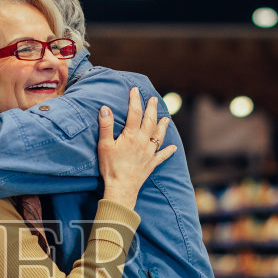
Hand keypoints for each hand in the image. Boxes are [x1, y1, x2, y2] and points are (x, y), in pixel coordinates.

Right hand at [97, 88, 174, 207]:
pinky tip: (173, 147)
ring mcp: (149, 153)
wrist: (121, 187)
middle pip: (150, 121)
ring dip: (163, 125)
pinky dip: (168, 151)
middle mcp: (143, 142)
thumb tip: (105, 108)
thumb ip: (106, 126)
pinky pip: (162, 156)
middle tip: (154, 99)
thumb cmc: (110, 167)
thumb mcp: (104, 145)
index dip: (135, 100)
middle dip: (152, 108)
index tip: (135, 90)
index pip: (134, 113)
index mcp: (131, 135)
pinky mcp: (151, 164)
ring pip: (159, 136)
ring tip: (166, 118)